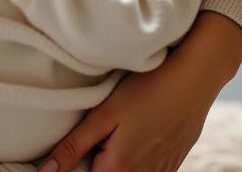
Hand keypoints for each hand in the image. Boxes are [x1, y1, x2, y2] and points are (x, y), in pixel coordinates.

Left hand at [38, 12, 241, 171]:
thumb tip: (46, 171)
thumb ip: (74, 145)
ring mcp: (163, 171)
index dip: (75, 162)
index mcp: (120, 169)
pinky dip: (139, 158)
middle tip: (103, 132)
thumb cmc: (147, 90)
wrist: (195, 78)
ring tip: (121, 129)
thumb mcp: (105, 113)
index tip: (77, 144)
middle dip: (97, 159)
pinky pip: (150, 170)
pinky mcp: (175, 162)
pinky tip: (141, 133)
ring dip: (118, 160)